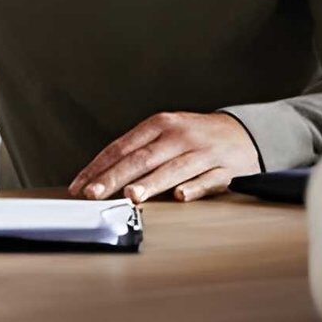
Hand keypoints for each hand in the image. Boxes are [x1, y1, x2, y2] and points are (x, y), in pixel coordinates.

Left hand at [68, 112, 259, 202]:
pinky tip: (181, 197)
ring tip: (131, 196)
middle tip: (94, 194)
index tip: (79, 187)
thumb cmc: (193, 138)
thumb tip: (99, 177)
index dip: (98, 167)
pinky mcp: (226, 169)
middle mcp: (179, 136)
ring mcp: (204, 152)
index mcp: (159, 125)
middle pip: (142, 158)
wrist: (242, 132)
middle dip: (115, 177)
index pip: (122, 147)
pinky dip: (195, 188)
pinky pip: (208, 180)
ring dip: (151, 184)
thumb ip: (136, 152)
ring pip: (173, 169)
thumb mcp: (164, 134)